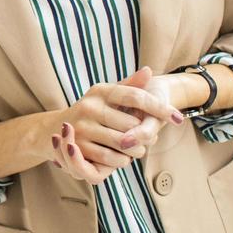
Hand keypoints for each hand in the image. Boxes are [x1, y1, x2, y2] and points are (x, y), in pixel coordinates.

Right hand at [51, 67, 183, 178]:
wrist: (54, 129)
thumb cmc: (91, 112)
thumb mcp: (107, 96)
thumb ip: (129, 86)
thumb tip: (148, 71)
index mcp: (100, 91)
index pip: (136, 96)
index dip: (160, 107)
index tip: (178, 118)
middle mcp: (89, 106)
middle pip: (133, 124)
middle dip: (146, 135)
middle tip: (148, 139)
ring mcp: (82, 127)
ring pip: (124, 143)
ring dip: (136, 150)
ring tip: (137, 150)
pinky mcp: (78, 148)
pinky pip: (112, 158)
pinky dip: (122, 161)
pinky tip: (123, 158)